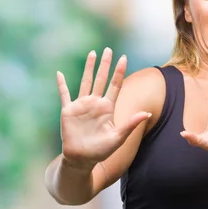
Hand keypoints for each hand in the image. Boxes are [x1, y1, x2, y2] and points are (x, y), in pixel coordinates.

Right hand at [57, 48, 150, 168]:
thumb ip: (131, 124)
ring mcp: (82, 105)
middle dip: (105, 64)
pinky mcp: (68, 111)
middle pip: (101, 79)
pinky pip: (64, 94)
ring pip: (86, 81)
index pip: (115, 85)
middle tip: (108, 49)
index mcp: (108, 107)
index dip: (119, 72)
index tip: (124, 58)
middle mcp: (96, 103)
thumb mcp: (119, 137)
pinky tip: (59, 73)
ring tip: (92, 53)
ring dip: (89, 68)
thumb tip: (147, 113)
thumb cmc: (101, 150)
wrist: (82, 159)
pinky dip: (61, 84)